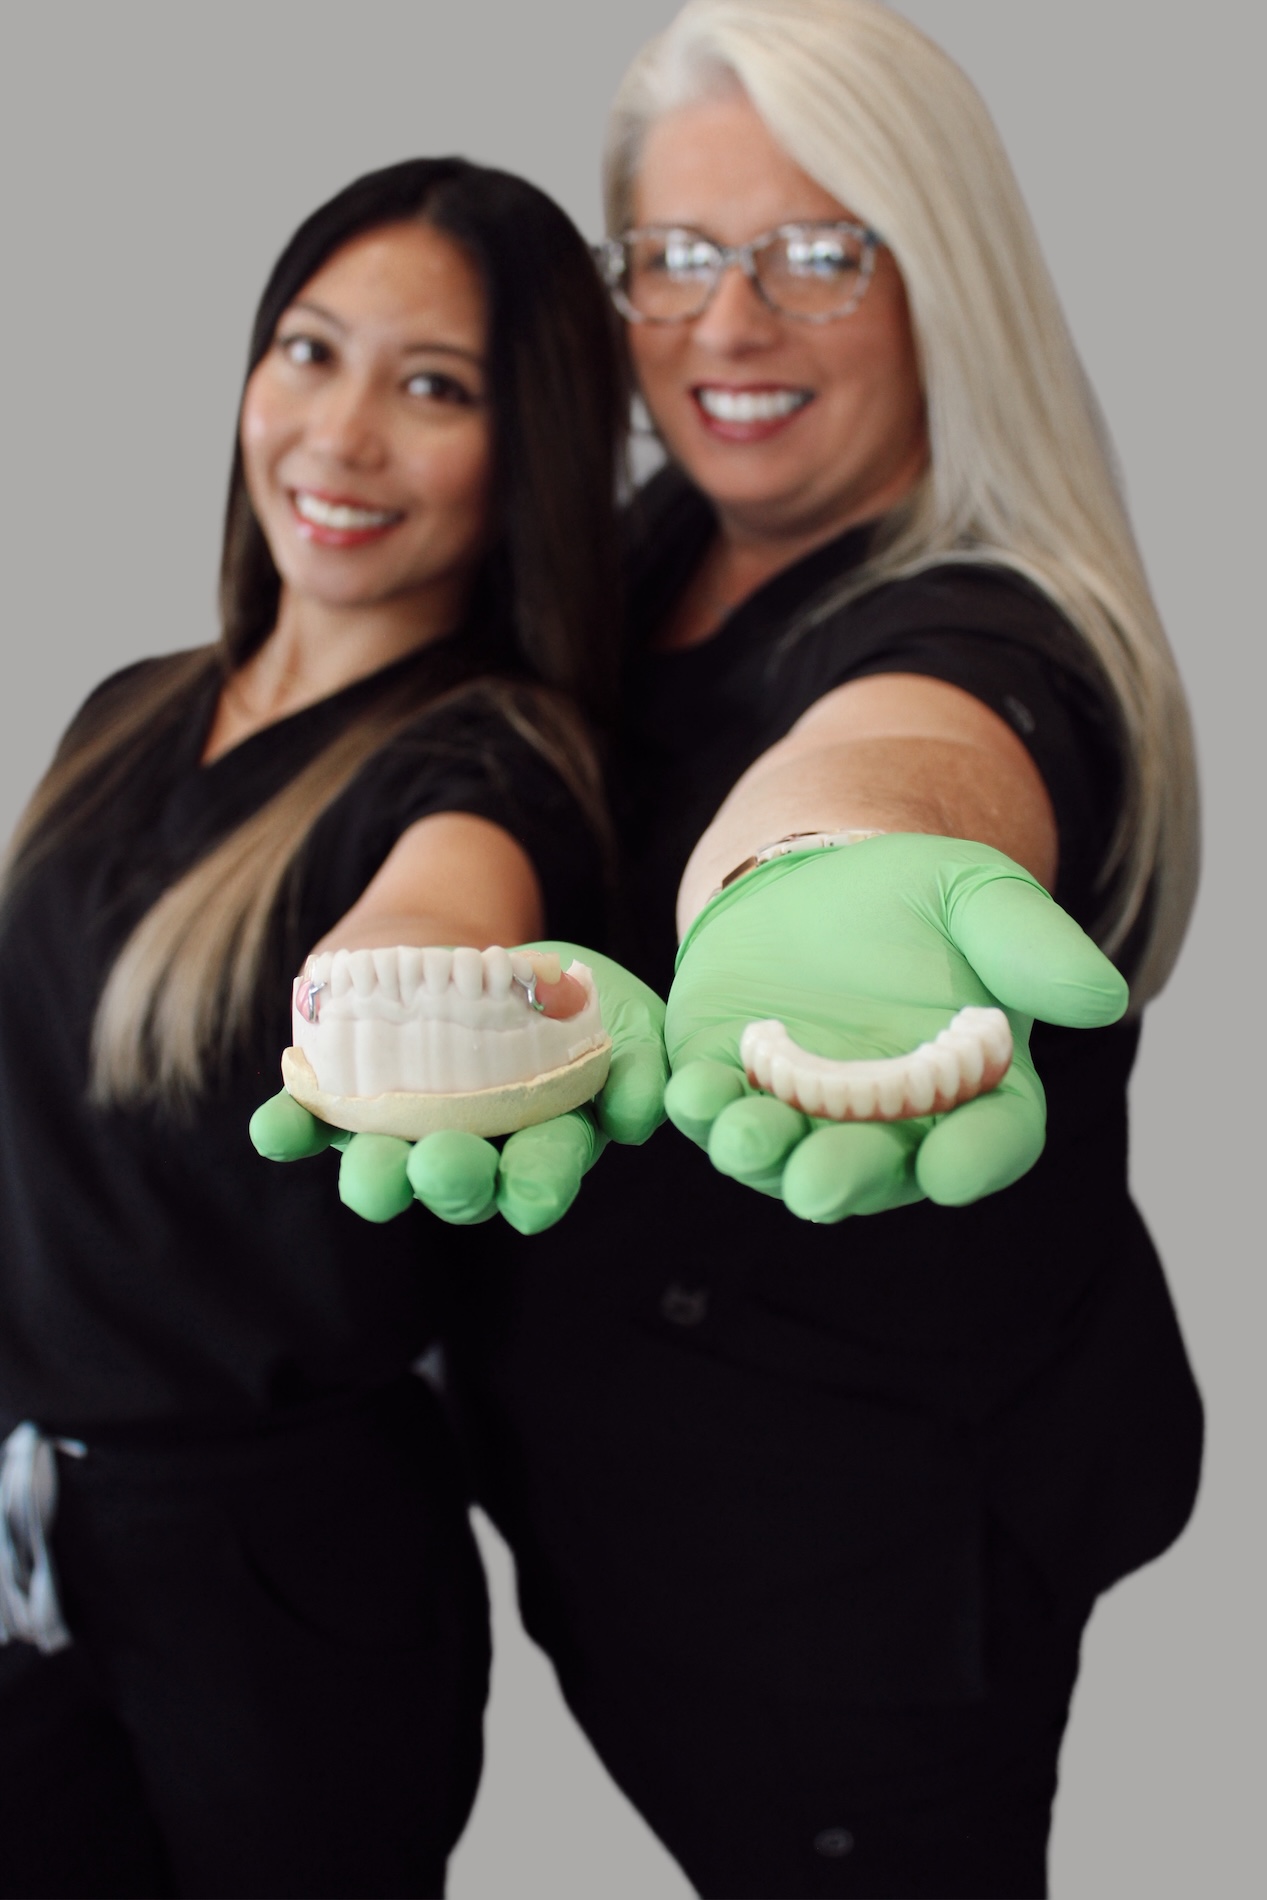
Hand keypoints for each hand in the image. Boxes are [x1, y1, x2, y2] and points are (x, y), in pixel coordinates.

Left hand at [249, 944, 665, 1234]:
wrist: (482, 953)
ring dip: (373, 1176)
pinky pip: (306, 1122)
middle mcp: (467, 1153)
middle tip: (443, 1164)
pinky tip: (275, 1126)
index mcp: (539, 1148)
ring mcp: (399, 1132)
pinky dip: (287, 1128)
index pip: (540, 1178)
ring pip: (380, 1172)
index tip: (532, 1194)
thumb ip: (639, 1072)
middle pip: (457, 1186)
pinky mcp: (340, 1099)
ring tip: (371, 1166)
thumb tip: (640, 1114)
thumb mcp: (625, 1023)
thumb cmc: (570, 1004)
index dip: (537, 1188)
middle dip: (450, 1181)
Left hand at [663, 835, 1127, 1220]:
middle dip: (845, 1176)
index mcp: (973, 1088)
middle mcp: (891, 1122)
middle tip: (818, 1185)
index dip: (974, 1160)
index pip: (990, 1140)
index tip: (952, 1173)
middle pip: (878, 1168)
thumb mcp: (979, 897)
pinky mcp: (730, 1085)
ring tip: (743, 1137)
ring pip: (786, 1155)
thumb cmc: (914, 898)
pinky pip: (716, 1112)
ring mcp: (804, 1114)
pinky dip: (702, 1110)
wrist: (813, 880)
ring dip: (763, 1154)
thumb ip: (1032, 946)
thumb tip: (1100, 999)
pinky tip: (691, 1093)